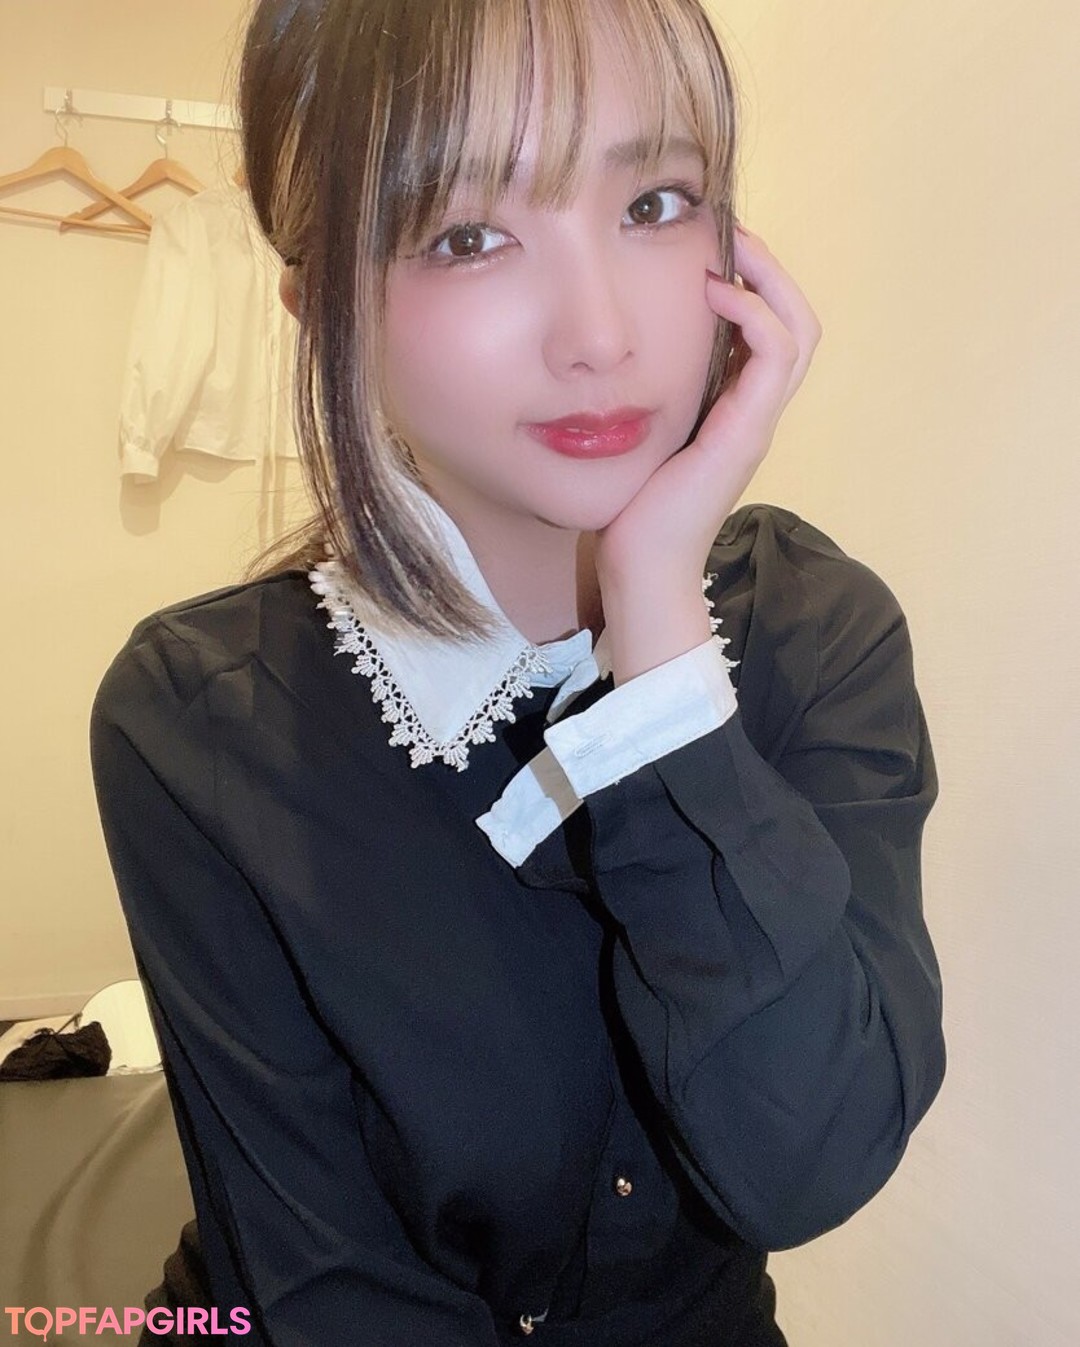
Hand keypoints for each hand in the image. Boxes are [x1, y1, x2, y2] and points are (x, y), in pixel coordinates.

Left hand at [594, 226, 822, 586]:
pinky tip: (714, 293)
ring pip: (798, 332)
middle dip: (771, 271)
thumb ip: (646, 395)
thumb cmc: (633, 508)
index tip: (713, 249)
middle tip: (732, 231)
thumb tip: (613, 352)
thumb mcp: (640, 434)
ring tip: (731, 249)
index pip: (770, 333)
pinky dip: (755, 315)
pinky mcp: (745, 433)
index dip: (754, 285)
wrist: (641, 567)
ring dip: (769, 281)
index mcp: (735, 411)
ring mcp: (757, 423)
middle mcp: (755, 413)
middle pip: (799, 324)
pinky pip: (775, 356)